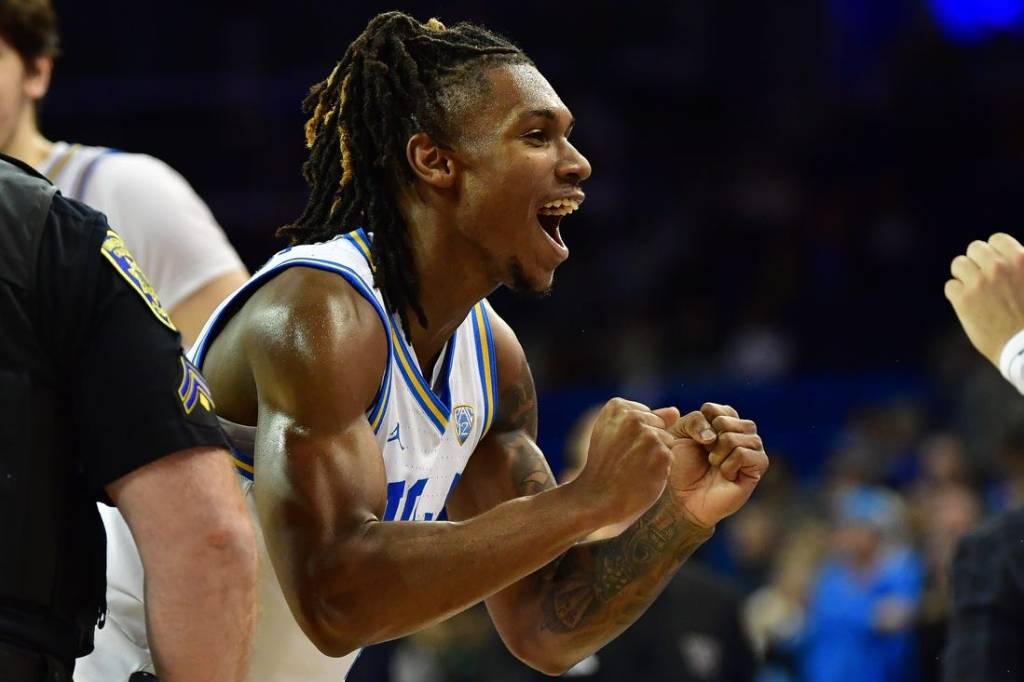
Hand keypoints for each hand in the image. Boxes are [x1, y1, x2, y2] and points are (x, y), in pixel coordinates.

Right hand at [568, 398, 676, 526]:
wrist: (596, 498)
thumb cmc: (605, 466)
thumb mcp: (614, 434)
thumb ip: (644, 418)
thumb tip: (675, 411)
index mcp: (617, 406)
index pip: (646, 413)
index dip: (635, 433)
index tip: (617, 446)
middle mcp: (633, 416)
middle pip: (659, 424)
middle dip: (648, 441)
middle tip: (624, 458)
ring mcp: (648, 435)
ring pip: (667, 440)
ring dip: (655, 455)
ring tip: (633, 467)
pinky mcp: (661, 454)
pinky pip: (670, 456)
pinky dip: (660, 469)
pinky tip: (642, 475)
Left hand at [664, 403, 767, 528]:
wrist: (684, 499)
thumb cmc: (681, 468)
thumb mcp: (678, 435)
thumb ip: (693, 421)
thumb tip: (715, 433)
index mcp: (723, 421)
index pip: (716, 410)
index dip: (701, 425)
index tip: (695, 441)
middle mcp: (741, 432)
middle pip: (728, 420)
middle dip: (710, 438)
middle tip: (706, 455)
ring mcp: (752, 449)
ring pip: (737, 436)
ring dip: (718, 452)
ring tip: (714, 465)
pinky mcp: (758, 467)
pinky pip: (744, 453)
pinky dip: (729, 464)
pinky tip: (725, 474)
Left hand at [945, 233, 1023, 367]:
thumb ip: (1022, 266)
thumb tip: (1010, 256)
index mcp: (1021, 259)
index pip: (996, 240)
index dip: (994, 253)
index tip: (996, 266)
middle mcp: (999, 267)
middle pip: (974, 249)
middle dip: (977, 263)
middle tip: (983, 279)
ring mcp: (979, 282)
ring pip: (958, 264)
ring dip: (964, 276)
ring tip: (974, 291)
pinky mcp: (963, 300)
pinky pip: (950, 287)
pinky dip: (957, 296)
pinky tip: (969, 307)